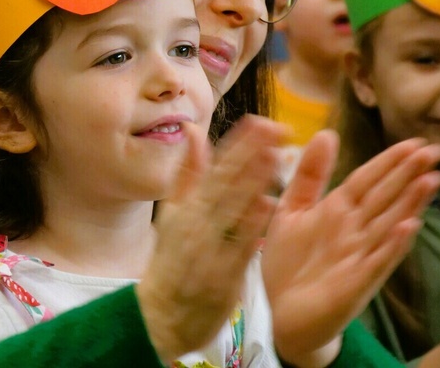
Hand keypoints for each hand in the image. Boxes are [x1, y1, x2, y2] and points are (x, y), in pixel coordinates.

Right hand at [137, 115, 285, 362]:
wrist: (162, 316)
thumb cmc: (172, 261)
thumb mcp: (174, 213)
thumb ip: (188, 173)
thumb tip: (194, 131)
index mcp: (188, 206)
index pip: (216, 168)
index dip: (240, 145)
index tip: (261, 122)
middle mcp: (197, 223)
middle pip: (227, 184)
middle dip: (252, 155)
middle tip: (277, 130)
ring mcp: (209, 248)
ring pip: (234, 210)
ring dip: (255, 182)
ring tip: (278, 157)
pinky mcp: (222, 275)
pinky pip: (238, 247)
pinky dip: (251, 226)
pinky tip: (268, 205)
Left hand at [262, 133, 439, 367]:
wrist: (280, 313)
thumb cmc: (289, 261)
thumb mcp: (291, 209)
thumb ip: (309, 175)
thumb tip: (327, 134)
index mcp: (338, 211)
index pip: (367, 180)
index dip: (389, 162)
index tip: (414, 141)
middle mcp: (355, 231)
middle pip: (385, 197)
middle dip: (408, 174)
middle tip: (435, 150)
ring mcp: (359, 256)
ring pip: (388, 225)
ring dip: (410, 204)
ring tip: (431, 180)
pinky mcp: (355, 283)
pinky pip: (377, 261)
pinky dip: (393, 244)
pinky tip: (410, 227)